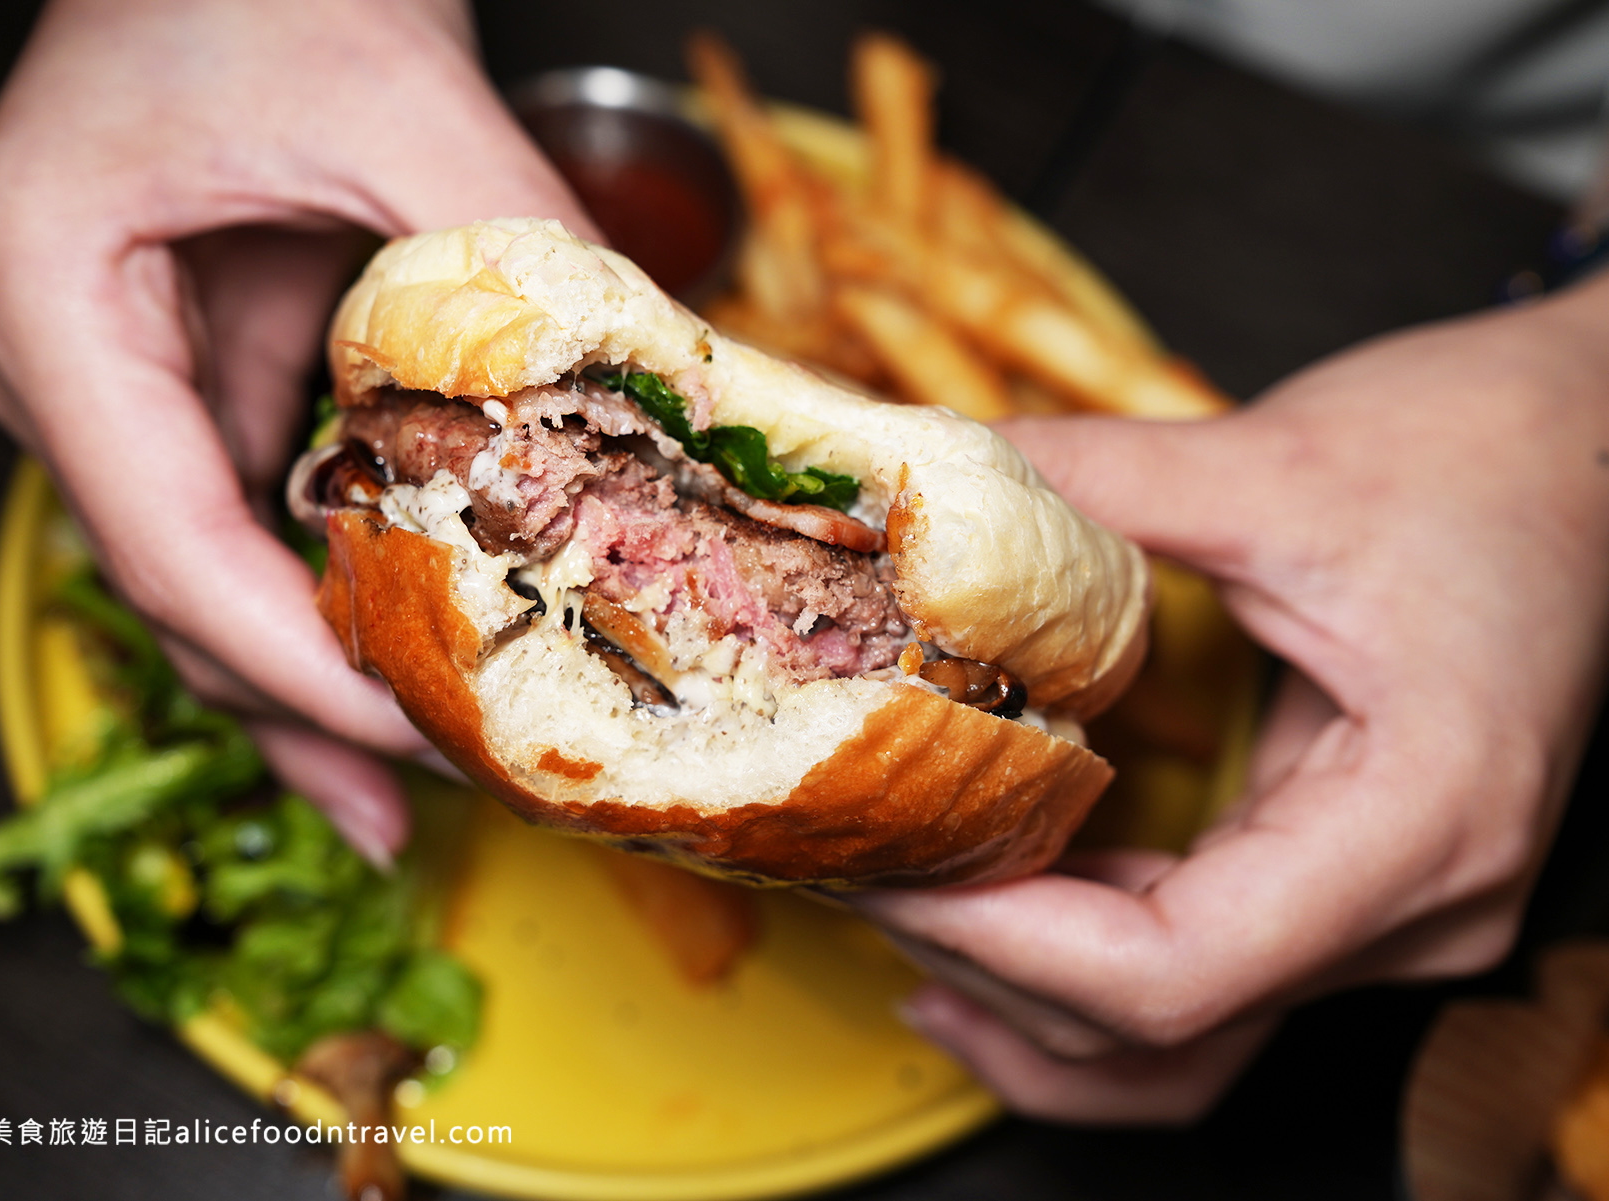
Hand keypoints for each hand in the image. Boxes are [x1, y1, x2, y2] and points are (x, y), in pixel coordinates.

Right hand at [0, 0, 593, 860]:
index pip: (163, 534)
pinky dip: (327, 579)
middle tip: (424, 803)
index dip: (294, 662)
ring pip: (209, 566)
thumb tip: (663, 390)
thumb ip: (518, 252)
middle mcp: (42, 350)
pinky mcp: (173, 368)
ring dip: (319, 664)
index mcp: (44, 289)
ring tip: (430, 768)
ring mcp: (103, 369)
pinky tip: (406, 652)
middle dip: (307, 702)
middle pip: (176, 583)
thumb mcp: (401, 100)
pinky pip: (242, 507)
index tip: (413, 740)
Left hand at [853, 272, 1608, 1121]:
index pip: (1174, 969)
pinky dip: (1081, 965)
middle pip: (1158, 1030)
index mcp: (1419, 821)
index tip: (880, 864)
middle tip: (846, 867)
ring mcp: (1392, 914)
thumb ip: (1091, 484)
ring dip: (1021, 994)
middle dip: (981, 965)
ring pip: (1179, 1042)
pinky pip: (1204, 979)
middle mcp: (1417, 909)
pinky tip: (985, 906)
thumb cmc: (1485, 451)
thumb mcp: (1277, 460)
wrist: (1600, 445)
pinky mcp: (1352, 883)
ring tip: (891, 904)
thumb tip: (921, 484)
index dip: (1000, 940)